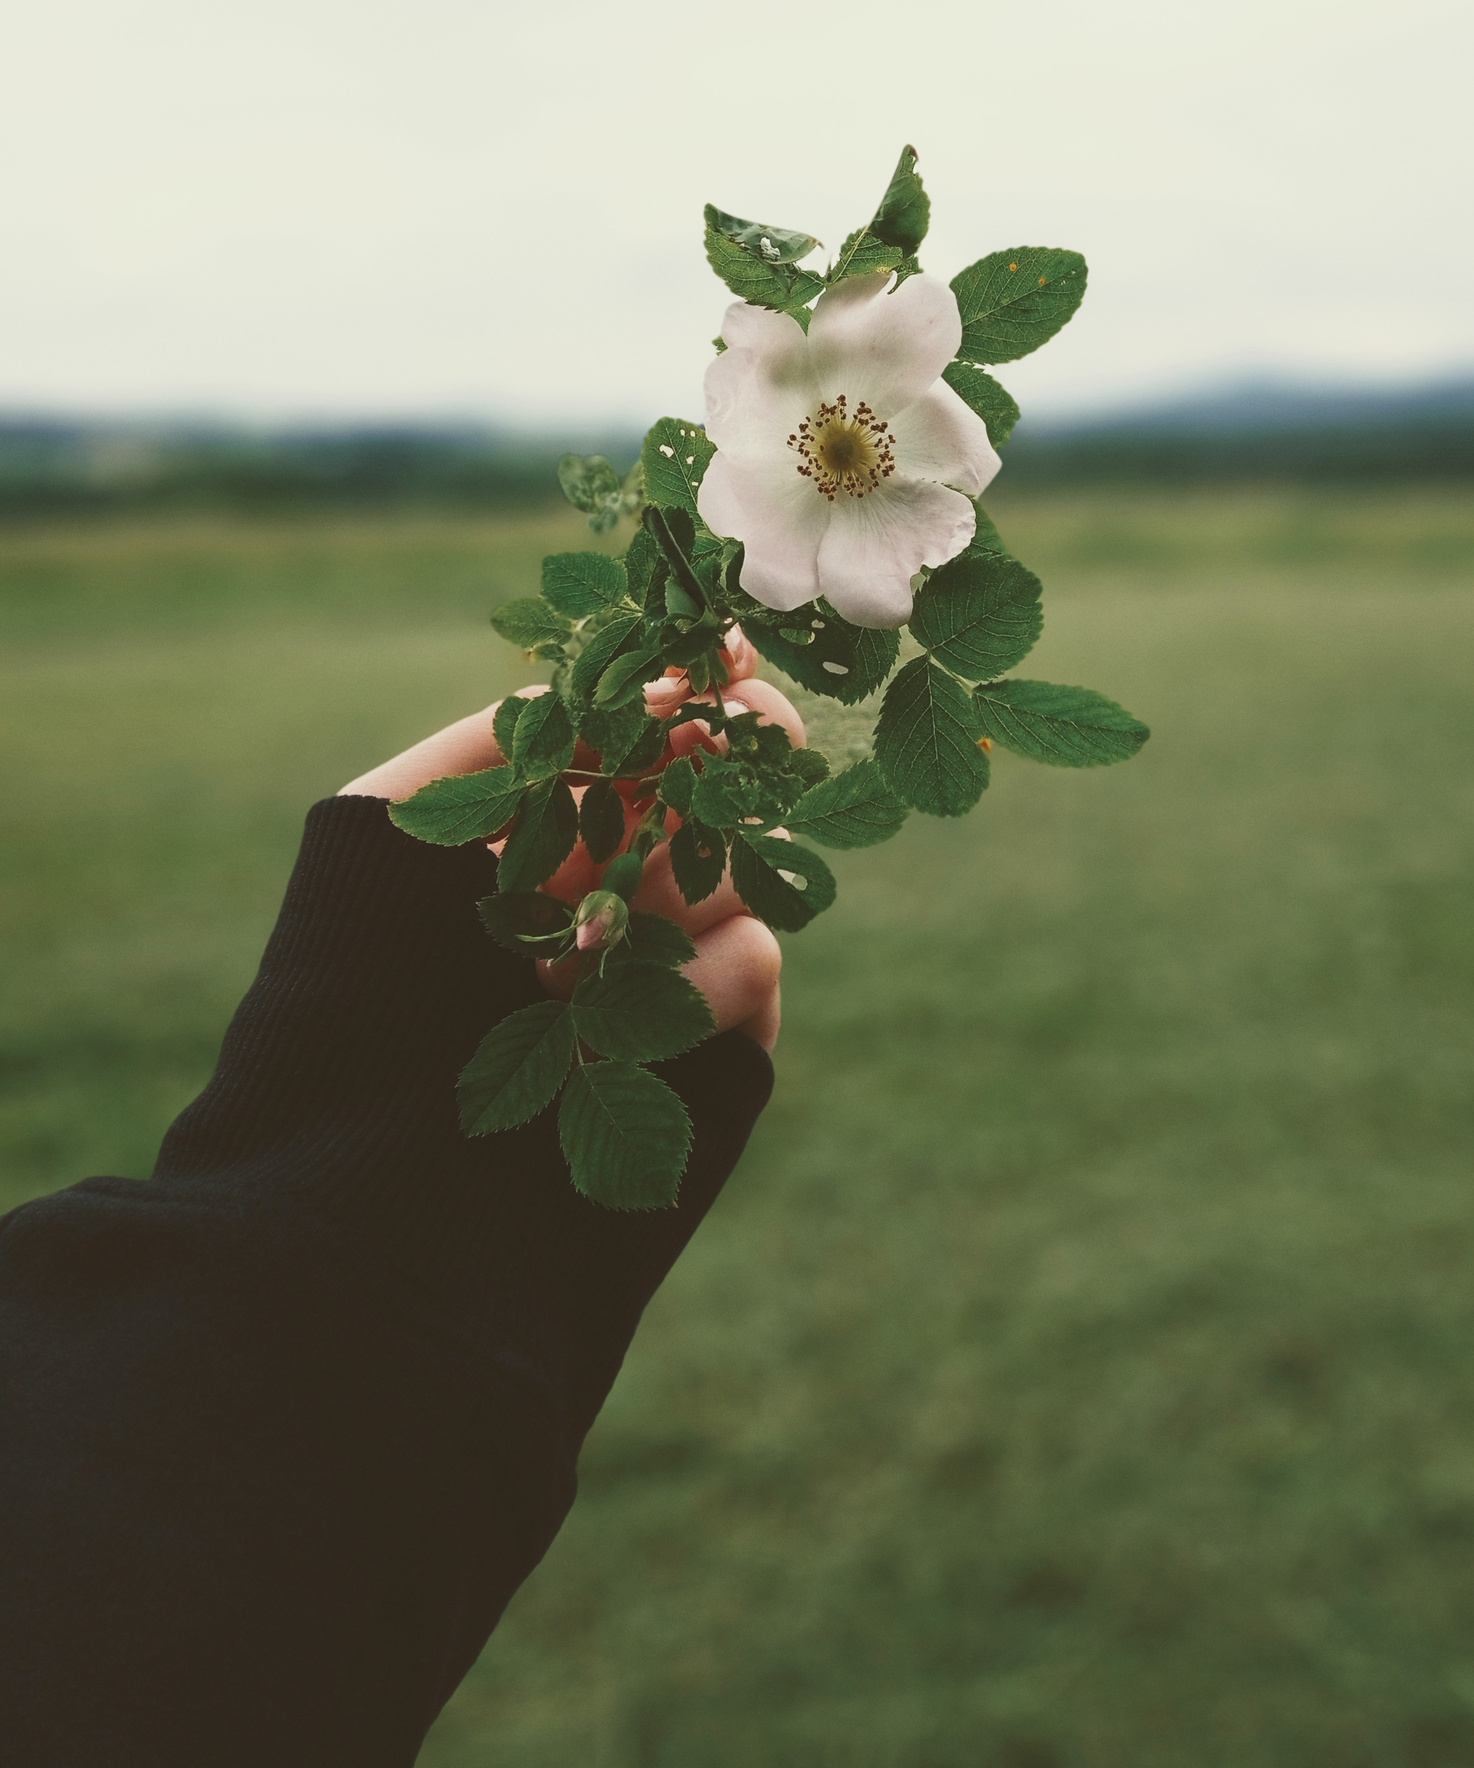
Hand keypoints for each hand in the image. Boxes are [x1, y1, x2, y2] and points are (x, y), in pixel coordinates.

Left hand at [340, 642, 804, 1051]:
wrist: (375, 1182)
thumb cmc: (362, 989)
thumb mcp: (397, 821)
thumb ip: (513, 732)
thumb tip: (657, 685)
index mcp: (535, 820)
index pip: (638, 722)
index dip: (686, 675)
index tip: (724, 645)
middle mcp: (612, 882)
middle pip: (715, 772)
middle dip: (737, 738)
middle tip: (755, 729)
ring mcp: (672, 958)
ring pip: (743, 857)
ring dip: (693, 869)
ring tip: (588, 947)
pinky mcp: (722, 1040)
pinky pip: (757, 956)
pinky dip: (705, 971)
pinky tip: (627, 1017)